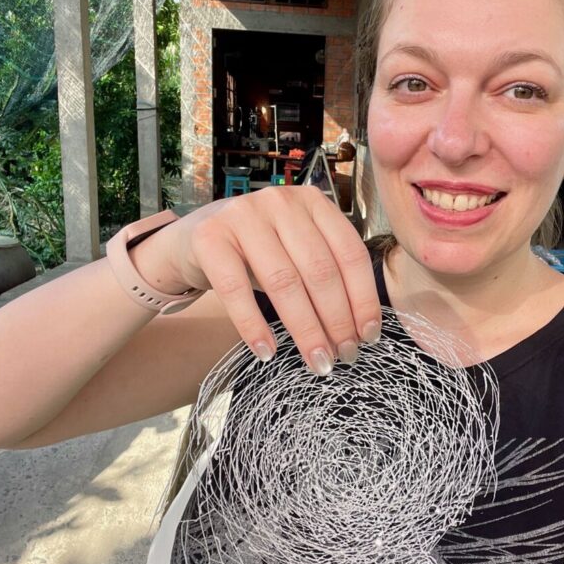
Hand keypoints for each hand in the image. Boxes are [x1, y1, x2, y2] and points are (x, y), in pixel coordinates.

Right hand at [162, 187, 381, 373]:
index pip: (350, 253)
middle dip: (337, 321)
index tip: (368, 336)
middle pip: (320, 271)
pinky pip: (237, 290)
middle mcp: (281, 201)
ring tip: (316, 362)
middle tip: (344, 356)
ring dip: (305, 330)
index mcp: (313, 202)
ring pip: (284, 282)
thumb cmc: (258, 251)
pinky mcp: (209, 237)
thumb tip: (361, 329)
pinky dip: (254, 326)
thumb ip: (327, 271)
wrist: (195, 239)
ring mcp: (243, 215)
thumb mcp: (296, 249)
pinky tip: (267, 352)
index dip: (363, 299)